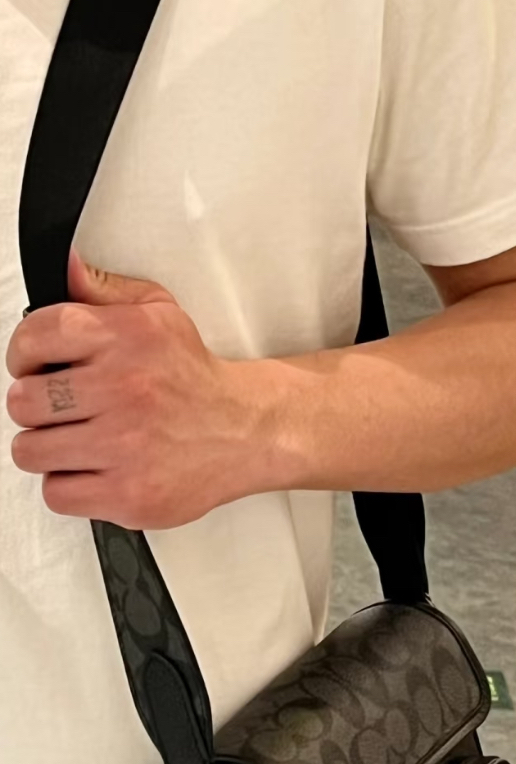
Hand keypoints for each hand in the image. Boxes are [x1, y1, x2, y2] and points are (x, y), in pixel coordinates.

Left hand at [6, 251, 275, 528]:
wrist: (245, 432)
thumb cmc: (196, 379)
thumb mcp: (158, 313)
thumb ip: (105, 291)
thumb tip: (66, 269)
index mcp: (125, 340)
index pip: (34, 337)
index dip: (22, 354)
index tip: (32, 366)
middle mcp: (124, 391)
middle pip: (23, 401)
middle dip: (33, 405)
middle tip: (57, 409)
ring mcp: (123, 447)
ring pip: (31, 450)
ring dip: (45, 448)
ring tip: (72, 441)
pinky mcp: (127, 494)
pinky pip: (56, 492)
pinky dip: (66, 485)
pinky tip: (90, 469)